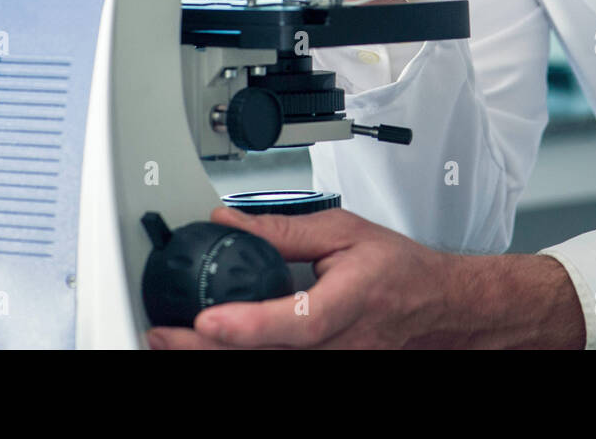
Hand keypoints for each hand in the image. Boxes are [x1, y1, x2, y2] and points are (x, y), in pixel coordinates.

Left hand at [148, 206, 456, 348]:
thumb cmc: (397, 271)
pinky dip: (240, 357)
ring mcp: (332, 366)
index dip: (249, 325)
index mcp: (349, 302)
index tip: (207, 320)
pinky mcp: (323, 371)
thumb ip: (284, 231)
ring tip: (171, 341)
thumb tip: (230, 224)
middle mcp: (340, 346)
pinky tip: (211, 349)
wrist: (433, 307)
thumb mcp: (344, 231)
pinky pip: (275, 369)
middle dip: (205, 349)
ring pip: (264, 369)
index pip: (297, 322)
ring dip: (213, 358)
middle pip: (266, 356)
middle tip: (162, 332)